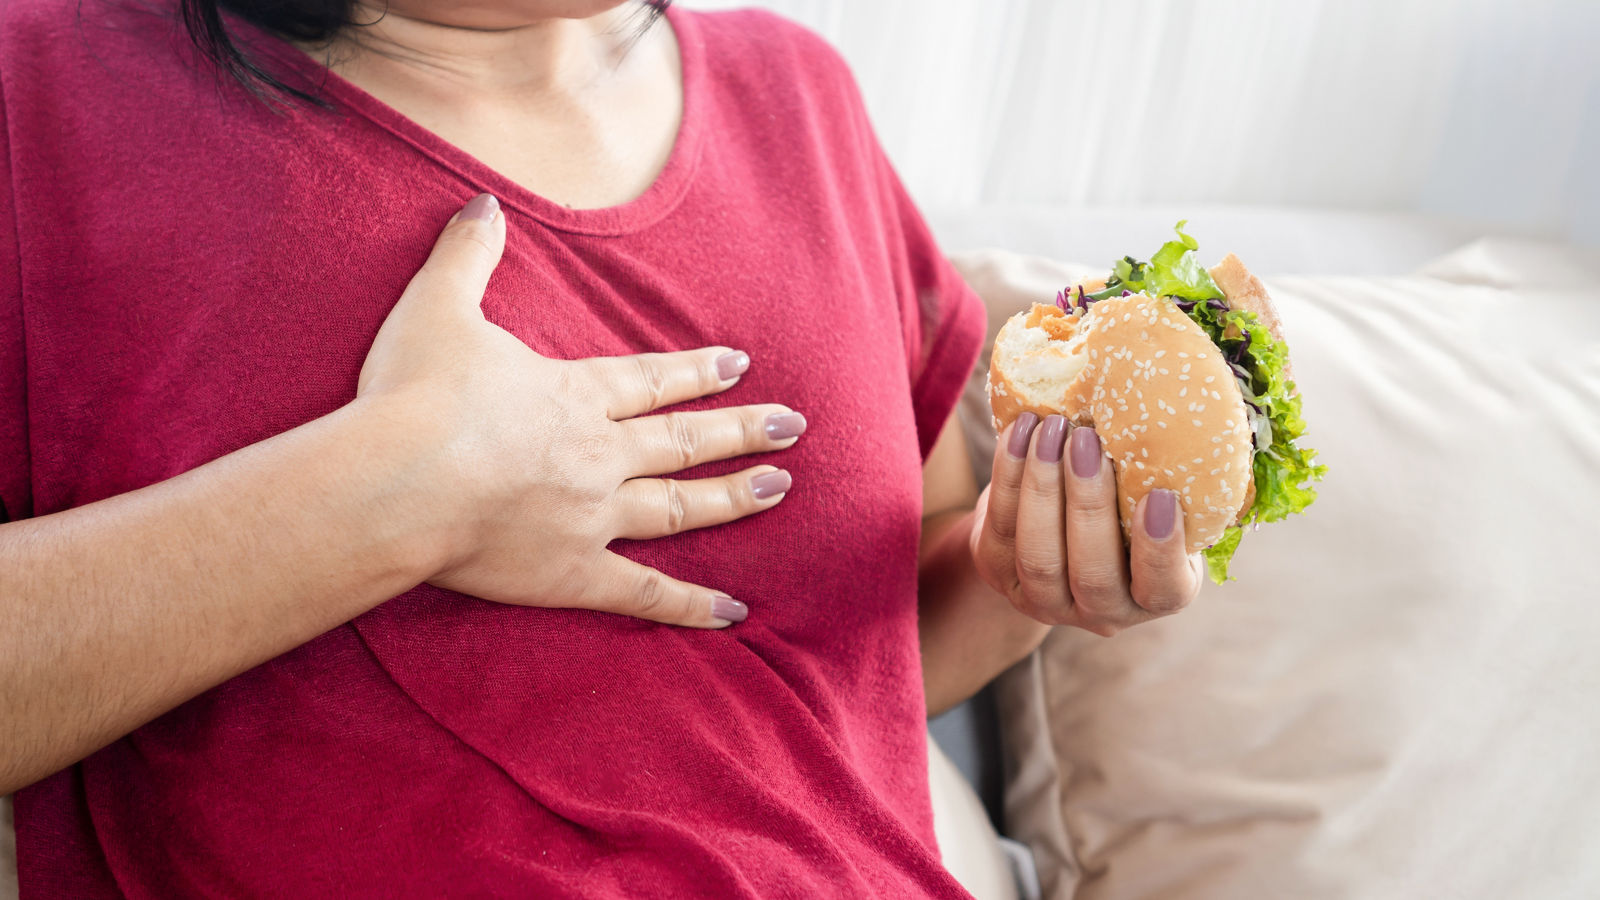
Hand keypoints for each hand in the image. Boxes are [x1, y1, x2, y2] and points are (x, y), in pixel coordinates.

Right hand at [356, 194, 804, 627]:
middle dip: (742, 430)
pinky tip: (735, 612)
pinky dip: (692, 605)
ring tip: (780, 487)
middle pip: (684, 440)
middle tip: (793, 425)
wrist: (401, 481)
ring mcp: (595, 516)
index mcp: (574, 395)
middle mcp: (600, 453)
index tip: (740, 365)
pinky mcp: (575, 574)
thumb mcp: (438, 306)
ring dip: (734, 497)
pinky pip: (646, 593)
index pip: (650, 381)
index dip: (697, 372)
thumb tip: (485, 202)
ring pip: (681, 506)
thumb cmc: (413, 396)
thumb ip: (468, 254)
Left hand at [969, 413, 1202, 635]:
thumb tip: (1170, 420)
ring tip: (1050, 429)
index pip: (1163, 589)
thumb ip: (1163, 481)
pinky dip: (1009, 474)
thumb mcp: (1153, 499)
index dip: (1161, 549)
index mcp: (1156, 596)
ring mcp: (1045, 601)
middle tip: (1087, 440)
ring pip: (1039, 556)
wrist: (1057, 524)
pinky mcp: (998, 574)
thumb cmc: (1128, 503)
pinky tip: (1021, 431)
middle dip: (1088, 503)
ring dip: (1042, 487)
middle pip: (1093, 575)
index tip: (1160, 496)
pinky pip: (1001, 528)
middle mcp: (1103, 612)